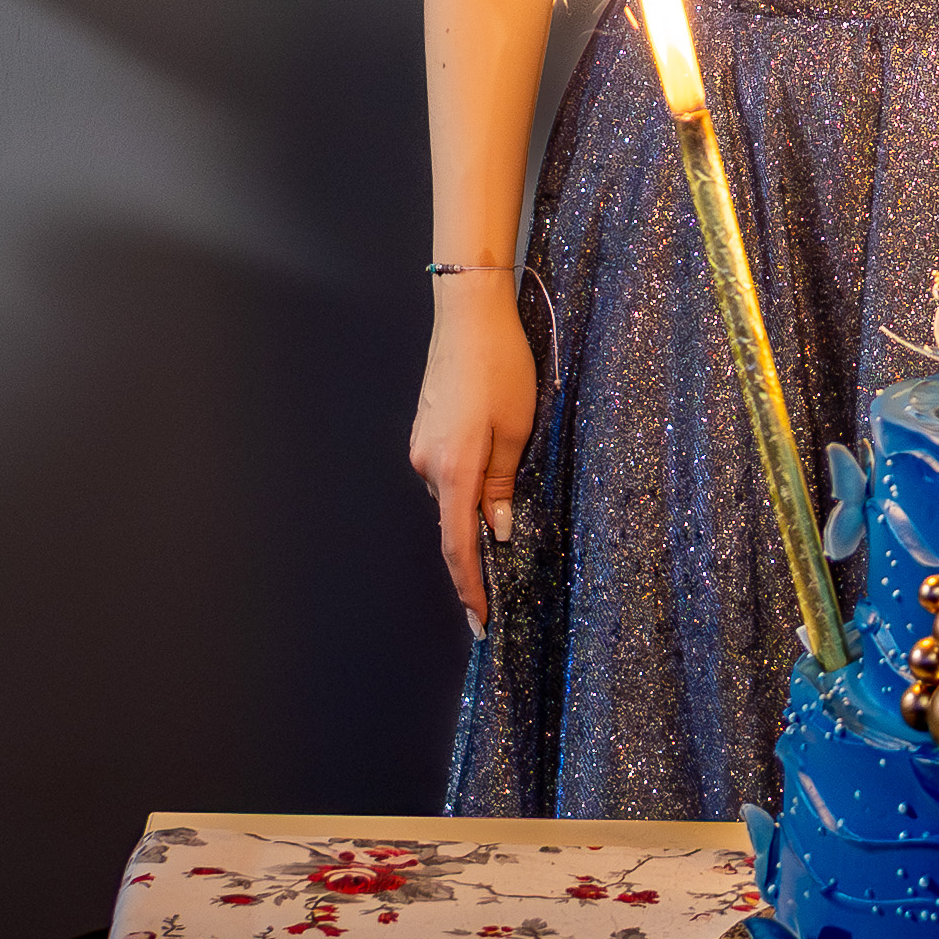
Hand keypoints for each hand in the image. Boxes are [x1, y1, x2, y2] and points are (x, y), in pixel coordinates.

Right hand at [410, 281, 537, 634]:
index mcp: (452, 469)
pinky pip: (448, 473)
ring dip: (475, 512)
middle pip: (454, 523)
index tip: (480, 622)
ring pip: (453, 496)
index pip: (457, 546)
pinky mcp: (427, 430)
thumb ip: (503, 486)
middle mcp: (428, 464)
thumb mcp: (516, 430)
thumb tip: (497, 530)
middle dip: (476, 554)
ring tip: (503, 523)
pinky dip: (466, 488)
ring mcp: (422, 446)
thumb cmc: (501, 368)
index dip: (469, 588)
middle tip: (498, 591)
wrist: (469, 316)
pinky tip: (488, 479)